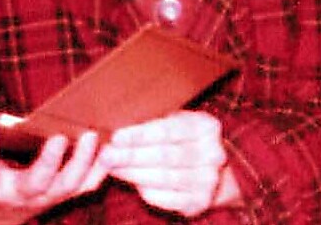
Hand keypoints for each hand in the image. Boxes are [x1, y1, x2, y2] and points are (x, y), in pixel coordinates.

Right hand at [0, 129, 106, 223]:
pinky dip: (101, 168)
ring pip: (67, 186)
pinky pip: (87, 185)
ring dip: (82, 164)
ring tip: (92, 136)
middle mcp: (18, 194)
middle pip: (35, 185)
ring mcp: (44, 197)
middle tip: (60, 137)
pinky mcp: (64, 194)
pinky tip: (112, 147)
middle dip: (48, 163)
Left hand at [100, 111, 237, 216]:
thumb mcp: (174, 119)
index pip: (168, 130)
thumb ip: (152, 121)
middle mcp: (213, 154)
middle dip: (131, 156)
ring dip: (133, 173)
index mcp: (207, 126)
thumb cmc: (180, 135)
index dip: (140, 135)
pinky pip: (167, 198)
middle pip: (165, 156)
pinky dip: (145, 190)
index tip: (116, 137)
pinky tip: (130, 181)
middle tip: (107, 155)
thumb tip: (116, 124)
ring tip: (112, 167)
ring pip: (164, 178)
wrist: (207, 164)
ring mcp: (209, 180)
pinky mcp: (200, 202)